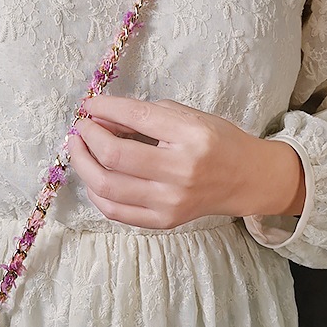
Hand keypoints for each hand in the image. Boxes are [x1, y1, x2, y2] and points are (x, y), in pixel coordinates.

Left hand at [67, 95, 305, 229]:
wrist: (247, 179)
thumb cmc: (216, 142)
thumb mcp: (187, 117)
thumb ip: (144, 115)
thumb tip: (99, 117)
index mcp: (190, 136)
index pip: (135, 117)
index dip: (104, 108)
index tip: (88, 105)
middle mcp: (180, 171)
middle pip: (114, 155)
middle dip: (87, 138)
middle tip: (80, 129)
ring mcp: (171, 201)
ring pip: (107, 186)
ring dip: (83, 164)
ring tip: (80, 150)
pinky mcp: (164, 221)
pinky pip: (115, 211)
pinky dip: (96, 192)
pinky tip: (94, 177)